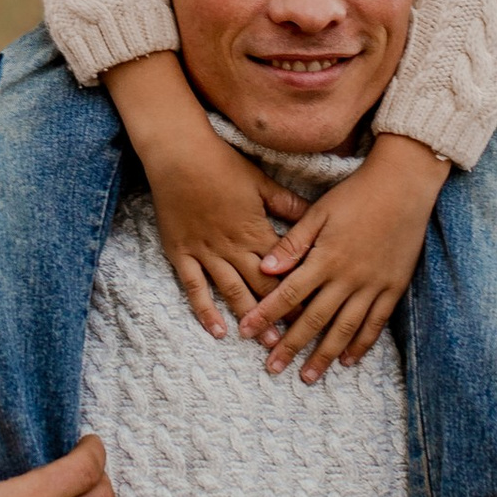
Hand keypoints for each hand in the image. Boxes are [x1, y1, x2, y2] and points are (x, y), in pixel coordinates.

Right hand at [108, 53, 307, 337]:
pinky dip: (206, 310)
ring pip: (232, 292)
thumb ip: (288, 204)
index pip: (284, 268)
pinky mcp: (182, 253)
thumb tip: (317, 216)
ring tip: (266, 342)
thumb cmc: (222, 164)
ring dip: (250, 317)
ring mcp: (206, 252)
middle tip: (299, 339)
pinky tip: (218, 330)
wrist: (178, 155)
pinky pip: (194, 287)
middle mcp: (233, 247)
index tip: (318, 311)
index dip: (301, 290)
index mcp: (256, 230)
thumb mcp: (261, 182)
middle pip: (262, 286)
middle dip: (281, 313)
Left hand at [245, 130, 447, 378]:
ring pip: (345, 329)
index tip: (247, 333)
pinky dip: (361, 344)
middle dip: (291, 346)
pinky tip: (348, 361)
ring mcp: (373, 286)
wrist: (403, 186)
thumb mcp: (319, 213)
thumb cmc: (356, 194)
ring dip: (324, 355)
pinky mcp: (393, 287)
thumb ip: (293, 244)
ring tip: (308, 376)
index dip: (266, 315)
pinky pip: (375, 323)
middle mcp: (348, 278)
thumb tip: (264, 269)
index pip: (289, 294)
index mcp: (325, 258)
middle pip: (314, 319)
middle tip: (273, 368)